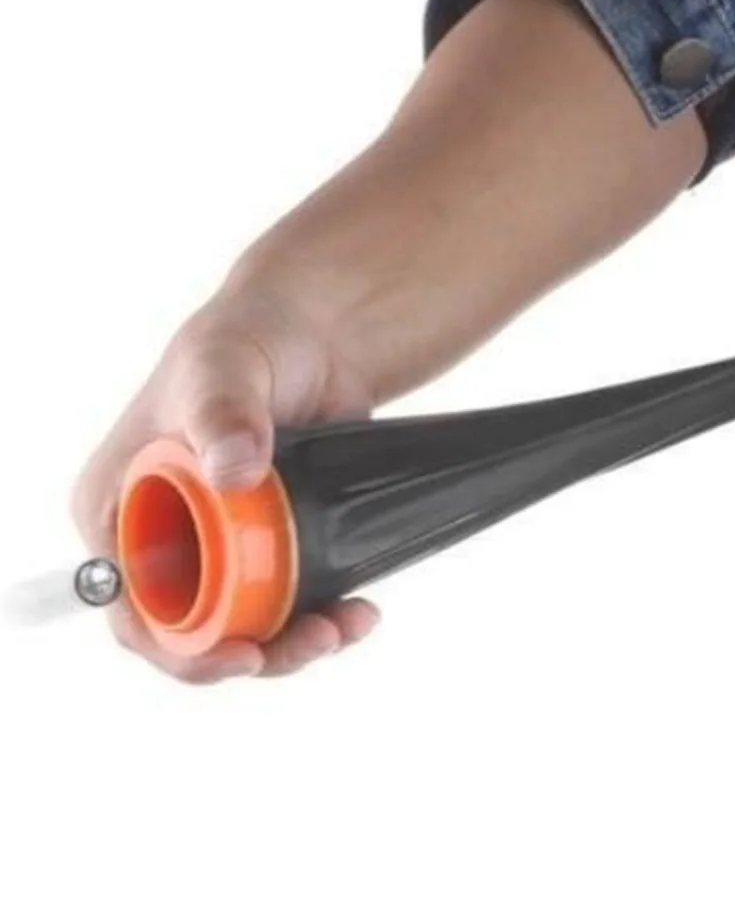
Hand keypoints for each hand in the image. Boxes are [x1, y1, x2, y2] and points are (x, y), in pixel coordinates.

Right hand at [71, 287, 380, 682]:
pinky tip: (359, 606)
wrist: (311, 336)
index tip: (241, 657)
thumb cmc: (244, 340)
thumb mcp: (220, 369)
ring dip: (297, 639)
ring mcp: (218, 543)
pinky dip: (322, 611)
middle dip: (256, 651)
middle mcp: (161, 535)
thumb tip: (233, 472)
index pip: (131, 605)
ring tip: (349, 623)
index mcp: (117, 506)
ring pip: (248, 622)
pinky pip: (288, 596)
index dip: (179, 649)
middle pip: (195, 629)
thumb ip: (222, 413)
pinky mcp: (267, 540)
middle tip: (317, 640)